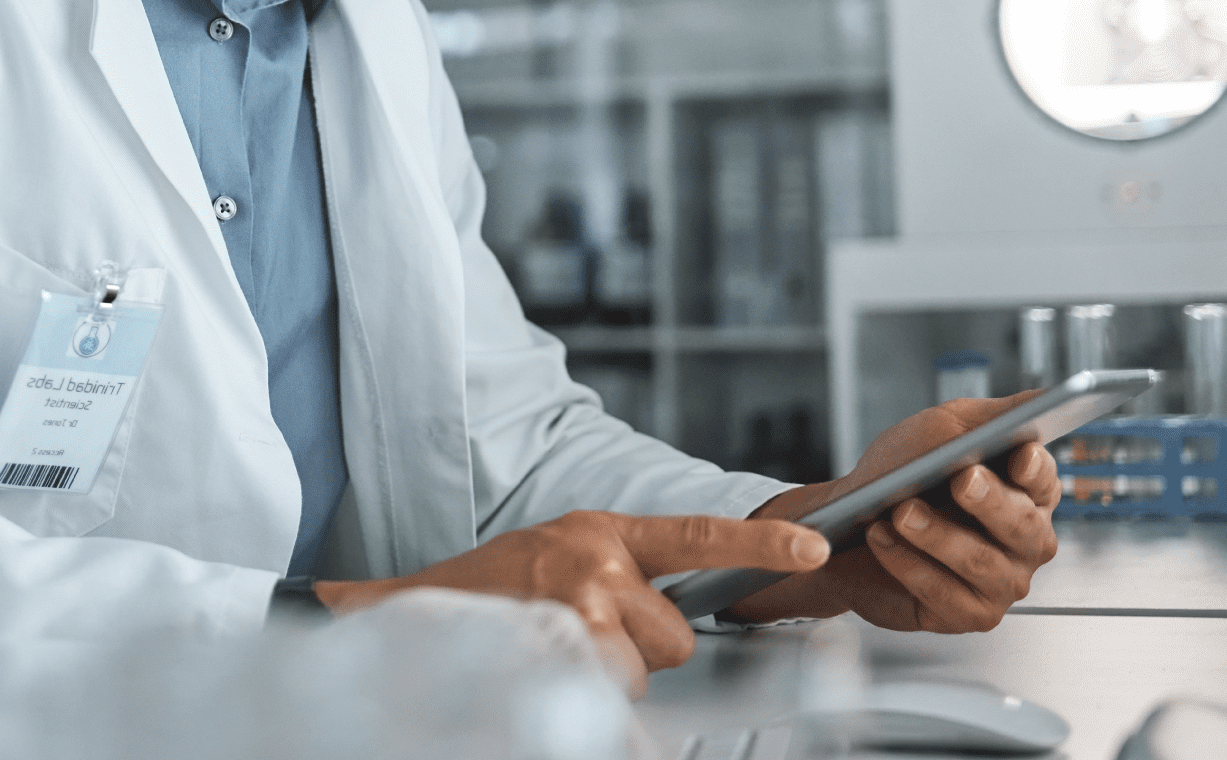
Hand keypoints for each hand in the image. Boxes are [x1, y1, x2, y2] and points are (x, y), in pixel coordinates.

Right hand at [315, 511, 829, 696]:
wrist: (409, 610)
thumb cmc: (490, 592)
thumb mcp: (561, 556)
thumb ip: (621, 575)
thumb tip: (676, 618)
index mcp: (603, 530)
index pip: (697, 535)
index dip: (759, 547)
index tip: (816, 551)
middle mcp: (596, 560)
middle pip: (676, 635)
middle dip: (642, 650)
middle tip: (585, 636)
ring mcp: (577, 605)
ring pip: (641, 668)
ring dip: (607, 673)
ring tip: (555, 650)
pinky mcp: (559, 646)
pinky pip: (610, 692)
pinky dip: (585, 695)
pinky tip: (546, 671)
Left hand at [727, 395, 1061, 630]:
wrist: (849, 522)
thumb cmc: (903, 473)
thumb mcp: (943, 430)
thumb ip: (993, 416)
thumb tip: (1042, 398)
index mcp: (1027, 494)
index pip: (1045, 481)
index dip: (1035, 470)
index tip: (1017, 456)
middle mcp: (1025, 543)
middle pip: (1024, 526)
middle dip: (991, 502)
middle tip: (960, 479)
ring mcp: (1001, 583)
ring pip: (981, 562)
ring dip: (938, 535)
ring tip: (901, 510)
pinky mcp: (968, 614)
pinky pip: (944, 593)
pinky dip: (908, 563)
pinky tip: (882, 537)